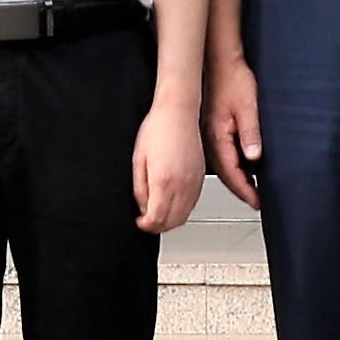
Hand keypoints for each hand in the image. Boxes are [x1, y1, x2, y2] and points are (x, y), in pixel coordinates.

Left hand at [130, 105, 206, 236]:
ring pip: (184, 216)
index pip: (157, 218)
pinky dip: (181, 211)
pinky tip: (171, 204)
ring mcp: (194, 183)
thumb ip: (140, 189)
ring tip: (157, 214)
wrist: (178, 113)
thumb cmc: (157, 129)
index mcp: (164, 180)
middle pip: (172, 222)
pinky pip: (192, 204)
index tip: (139, 222)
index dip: (146, 226)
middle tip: (147, 222)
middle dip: (157, 226)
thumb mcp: (139, 160)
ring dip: (170, 221)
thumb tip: (143, 208)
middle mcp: (182, 185)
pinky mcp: (200, 178)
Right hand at [210, 53, 266, 207]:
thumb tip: (254, 158)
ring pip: (222, 165)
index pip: (232, 173)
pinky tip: (240, 166)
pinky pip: (220, 154)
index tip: (257, 202)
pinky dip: (231, 166)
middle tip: (256, 201)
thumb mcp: (248, 107)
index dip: (246, 190)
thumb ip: (251, 134)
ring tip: (250, 189)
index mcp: (218, 137)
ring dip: (236, 178)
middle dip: (241, 190)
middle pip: (225, 174)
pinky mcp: (211, 129)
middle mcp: (210, 139)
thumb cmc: (234, 79)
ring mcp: (208, 135)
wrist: (220, 61)